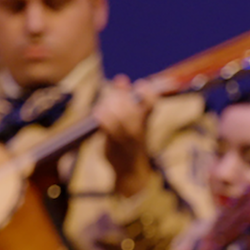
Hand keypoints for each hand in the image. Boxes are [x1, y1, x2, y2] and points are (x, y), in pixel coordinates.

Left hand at [94, 75, 156, 197]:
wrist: (131, 170)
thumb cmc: (130, 142)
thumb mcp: (134, 120)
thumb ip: (126, 100)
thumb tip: (121, 78)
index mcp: (146, 121)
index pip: (151, 102)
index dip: (146, 91)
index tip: (139, 84)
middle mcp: (140, 128)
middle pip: (129, 105)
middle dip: (117, 96)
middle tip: (109, 97)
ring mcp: (129, 136)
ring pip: (118, 114)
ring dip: (107, 106)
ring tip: (101, 108)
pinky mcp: (116, 143)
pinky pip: (108, 126)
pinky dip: (101, 117)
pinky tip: (97, 115)